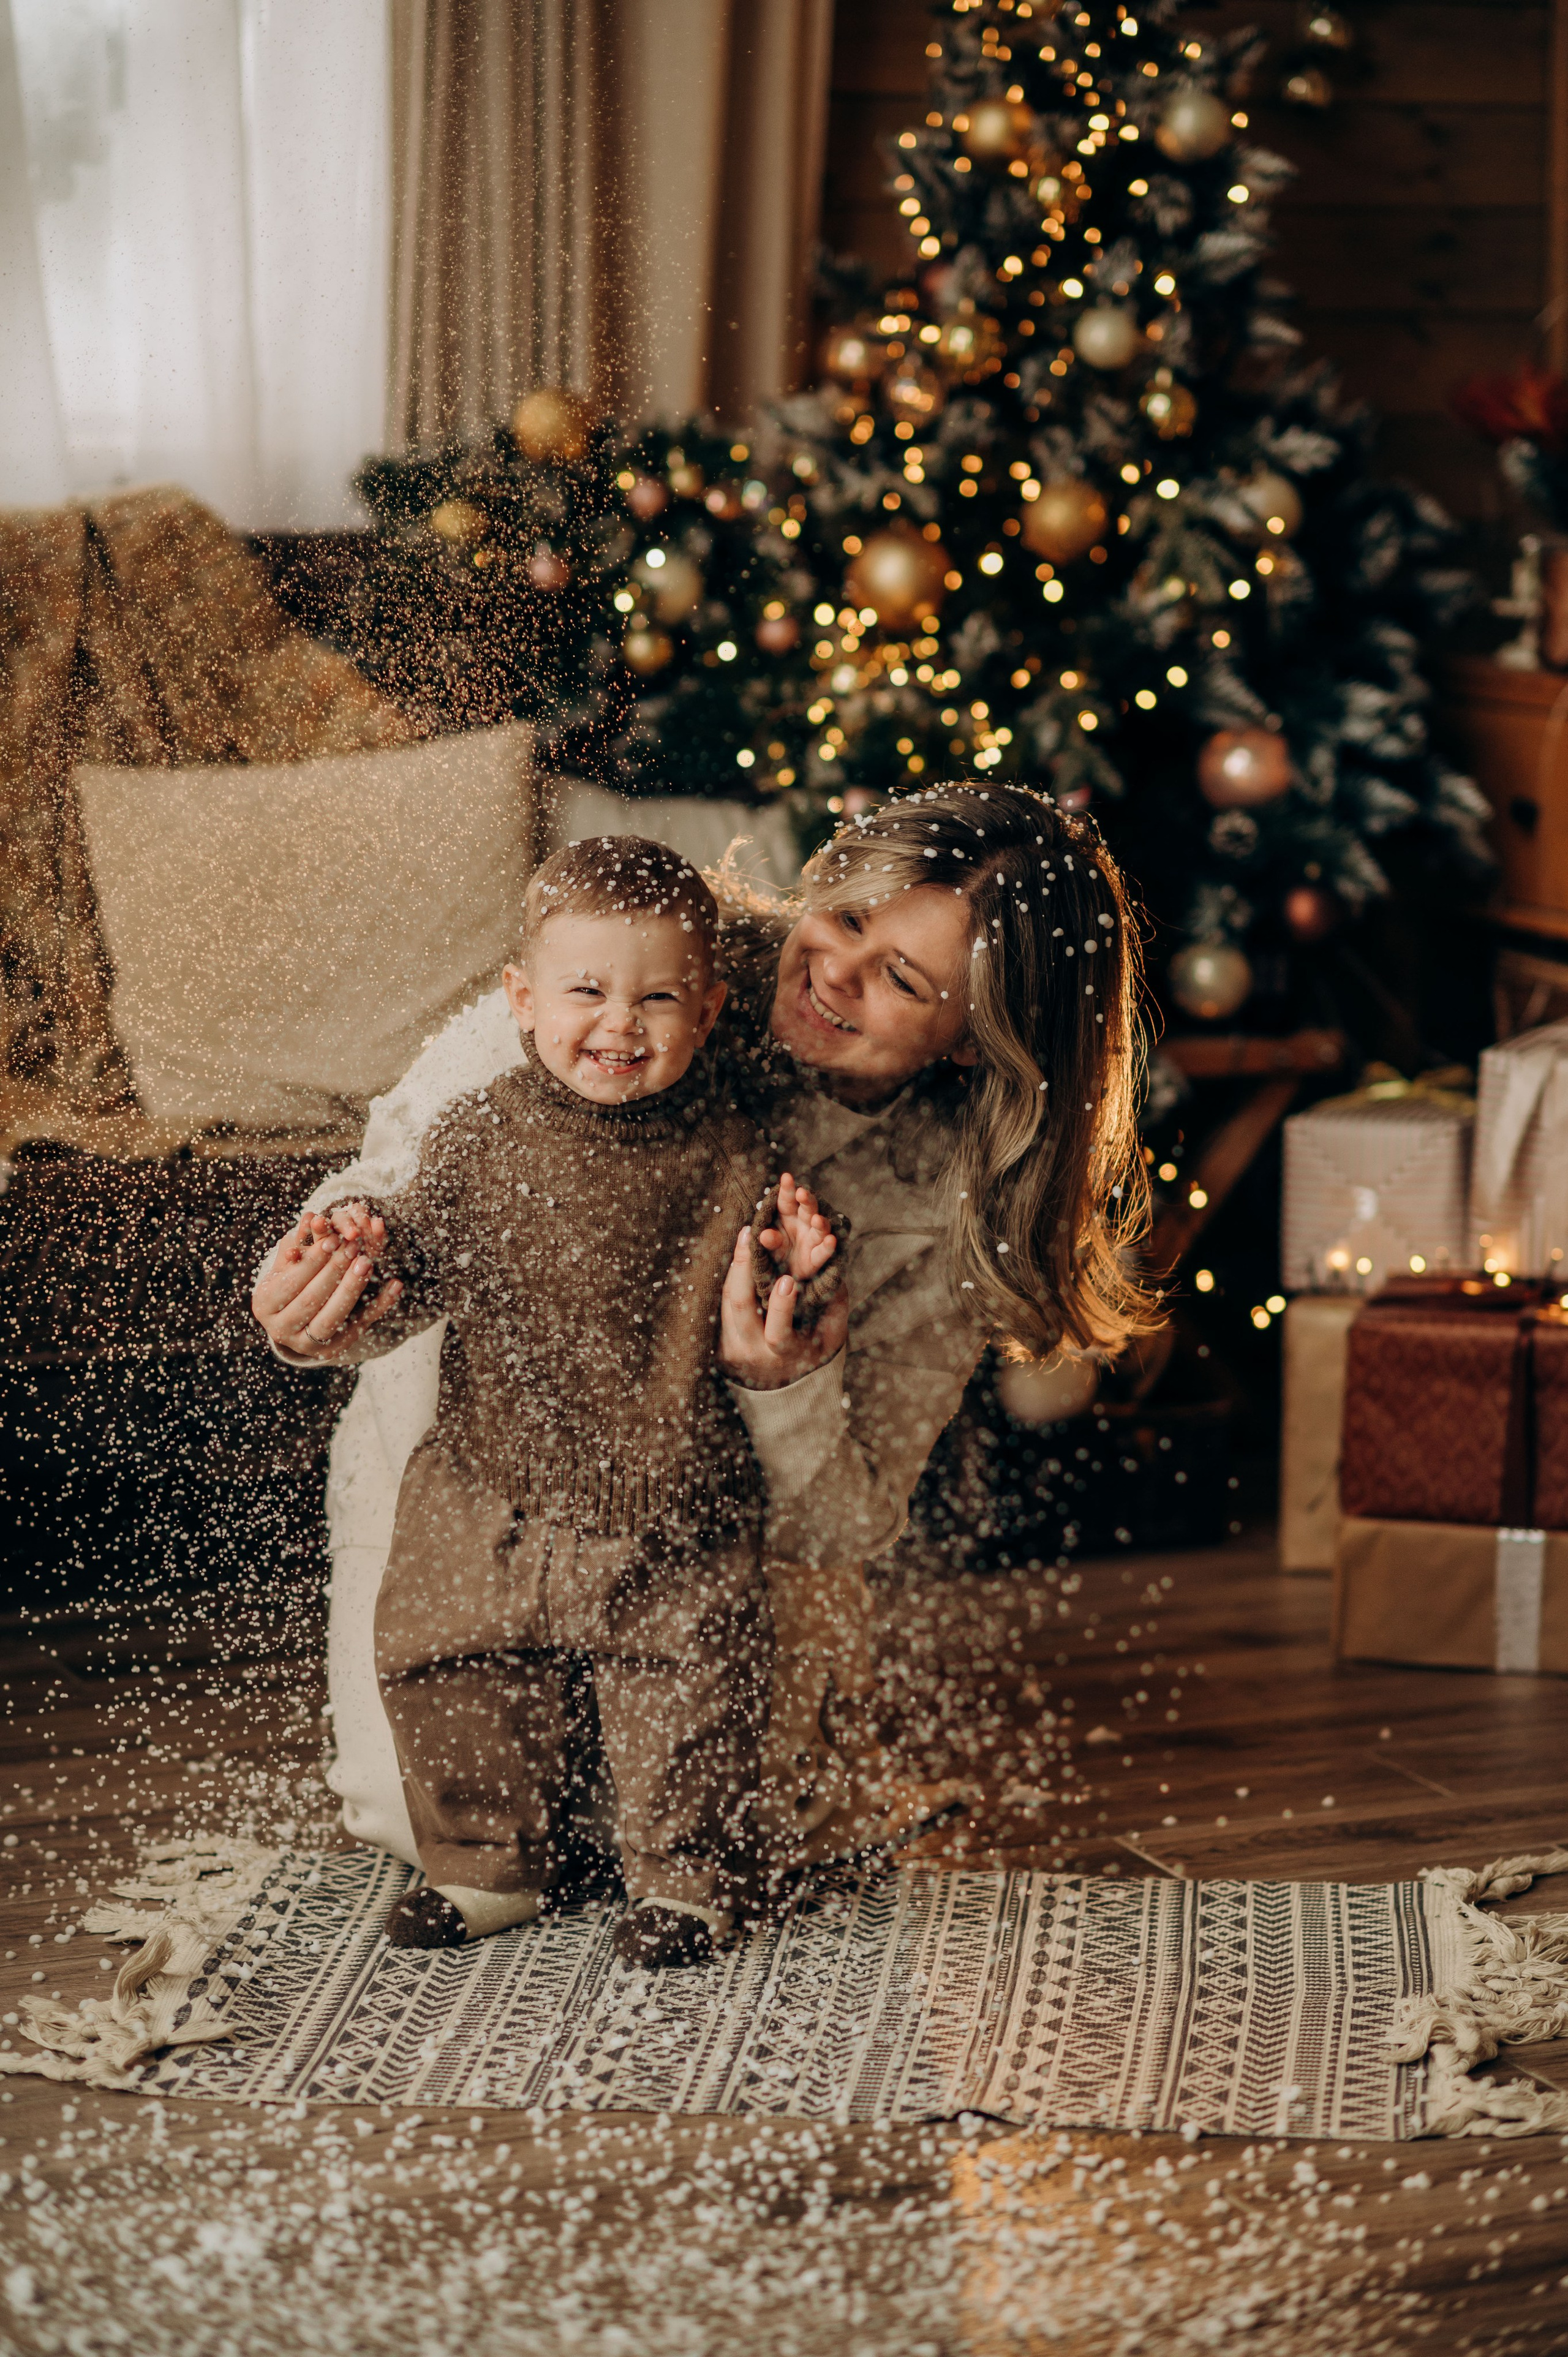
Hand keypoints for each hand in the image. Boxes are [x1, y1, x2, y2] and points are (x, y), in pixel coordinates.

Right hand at [251, 1206, 402, 1363]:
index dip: (313, 1260)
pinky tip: (395, 1285)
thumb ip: (300, 1242)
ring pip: (332, 1318)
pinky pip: (359, 1327)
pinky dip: (379, 1306)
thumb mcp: (289, 1262)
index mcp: (264, 1304)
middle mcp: (280, 1330)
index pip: (291, 1282)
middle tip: (353, 1246)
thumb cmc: (290, 1281)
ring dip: (352, 1288)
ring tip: (368, 1262)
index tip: (333, 1238)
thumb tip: (312, 1217)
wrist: (295, 1321)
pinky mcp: (333, 1350)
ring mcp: (306, 1345)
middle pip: (311, 1300)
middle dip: (334, 1271)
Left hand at [719, 1220, 848, 1390]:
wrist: (785, 1381)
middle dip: (745, 1269)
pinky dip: (734, 1275)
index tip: (788, 1280)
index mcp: (786, 1355)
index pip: (778, 1334)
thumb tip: (830, 1258)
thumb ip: (831, 1300)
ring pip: (727, 1300)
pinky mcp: (719, 1338)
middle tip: (752, 1237)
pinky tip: (741, 1252)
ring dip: (737, 1266)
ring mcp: (732, 1346)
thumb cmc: (818, 1346)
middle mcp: (754, 1353)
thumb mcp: (831, 1330)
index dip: (781, 1307)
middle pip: (741, 1308)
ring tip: (746, 1237)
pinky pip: (723, 1300)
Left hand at [755, 1171, 839, 1289]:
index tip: (786, 1178)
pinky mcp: (816, 1258)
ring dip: (820, 1223)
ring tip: (817, 1220)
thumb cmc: (773, 1254)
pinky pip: (822, 1252)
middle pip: (807, 1209)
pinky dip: (827, 1247)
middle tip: (802, 1193)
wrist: (780, 1277)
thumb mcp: (765, 1247)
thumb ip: (766, 1240)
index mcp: (786, 1215)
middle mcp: (802, 1224)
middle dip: (807, 1201)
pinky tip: (830, 1241)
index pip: (787, 1199)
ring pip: (819, 1228)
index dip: (787, 1189)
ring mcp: (811, 1240)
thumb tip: (760, 1234)